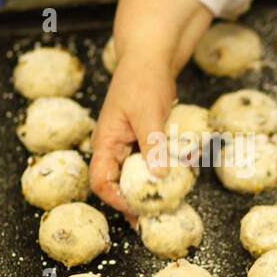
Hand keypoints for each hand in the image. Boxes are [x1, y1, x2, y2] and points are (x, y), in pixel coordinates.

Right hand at [89, 51, 175, 221]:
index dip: (116, 198)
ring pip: (134, 176)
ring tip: (165, 206)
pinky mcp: (143, 141)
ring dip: (148, 190)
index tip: (137, 209)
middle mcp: (113, 147)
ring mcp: (128, 145)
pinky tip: (176, 182)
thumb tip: (158, 176)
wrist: (151, 58)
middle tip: (154, 217)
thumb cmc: (143, 80)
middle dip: (133, 201)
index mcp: (105, 142)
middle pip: (116, 184)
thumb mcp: (148, 114)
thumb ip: (152, 145)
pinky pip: (148, 163)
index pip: (100, 181)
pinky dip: (159, 173)